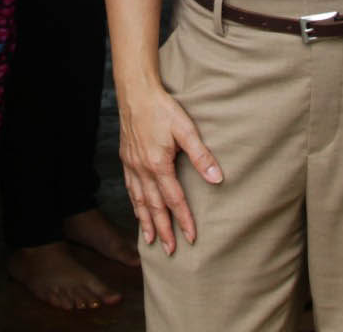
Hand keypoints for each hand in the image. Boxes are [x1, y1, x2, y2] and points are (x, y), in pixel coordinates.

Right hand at [115, 82, 220, 255]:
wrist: (135, 92)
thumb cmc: (162, 108)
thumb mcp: (186, 129)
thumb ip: (201, 155)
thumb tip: (217, 179)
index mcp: (158, 164)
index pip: (174, 199)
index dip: (183, 219)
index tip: (191, 237)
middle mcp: (142, 169)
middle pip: (154, 206)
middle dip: (163, 229)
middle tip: (170, 250)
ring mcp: (132, 165)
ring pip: (139, 201)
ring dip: (146, 222)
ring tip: (150, 240)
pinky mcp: (126, 159)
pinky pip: (130, 188)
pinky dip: (134, 204)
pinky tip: (138, 210)